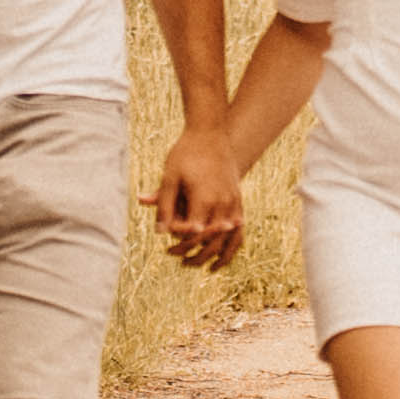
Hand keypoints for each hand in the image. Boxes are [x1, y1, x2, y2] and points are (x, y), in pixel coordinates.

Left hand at [154, 122, 242, 268]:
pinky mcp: (239, 201)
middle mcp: (223, 203)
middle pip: (211, 240)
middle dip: (193, 253)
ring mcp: (234, 202)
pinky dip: (230, 247)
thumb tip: (160, 233)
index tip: (167, 243)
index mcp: (205, 198)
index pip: (192, 232)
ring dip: (213, 255)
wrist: (211, 134)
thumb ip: (165, 205)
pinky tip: (219, 258)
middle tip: (176, 259)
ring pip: (228, 239)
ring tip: (196, 265)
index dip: (179, 242)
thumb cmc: (185, 154)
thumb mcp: (170, 177)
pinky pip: (239, 231)